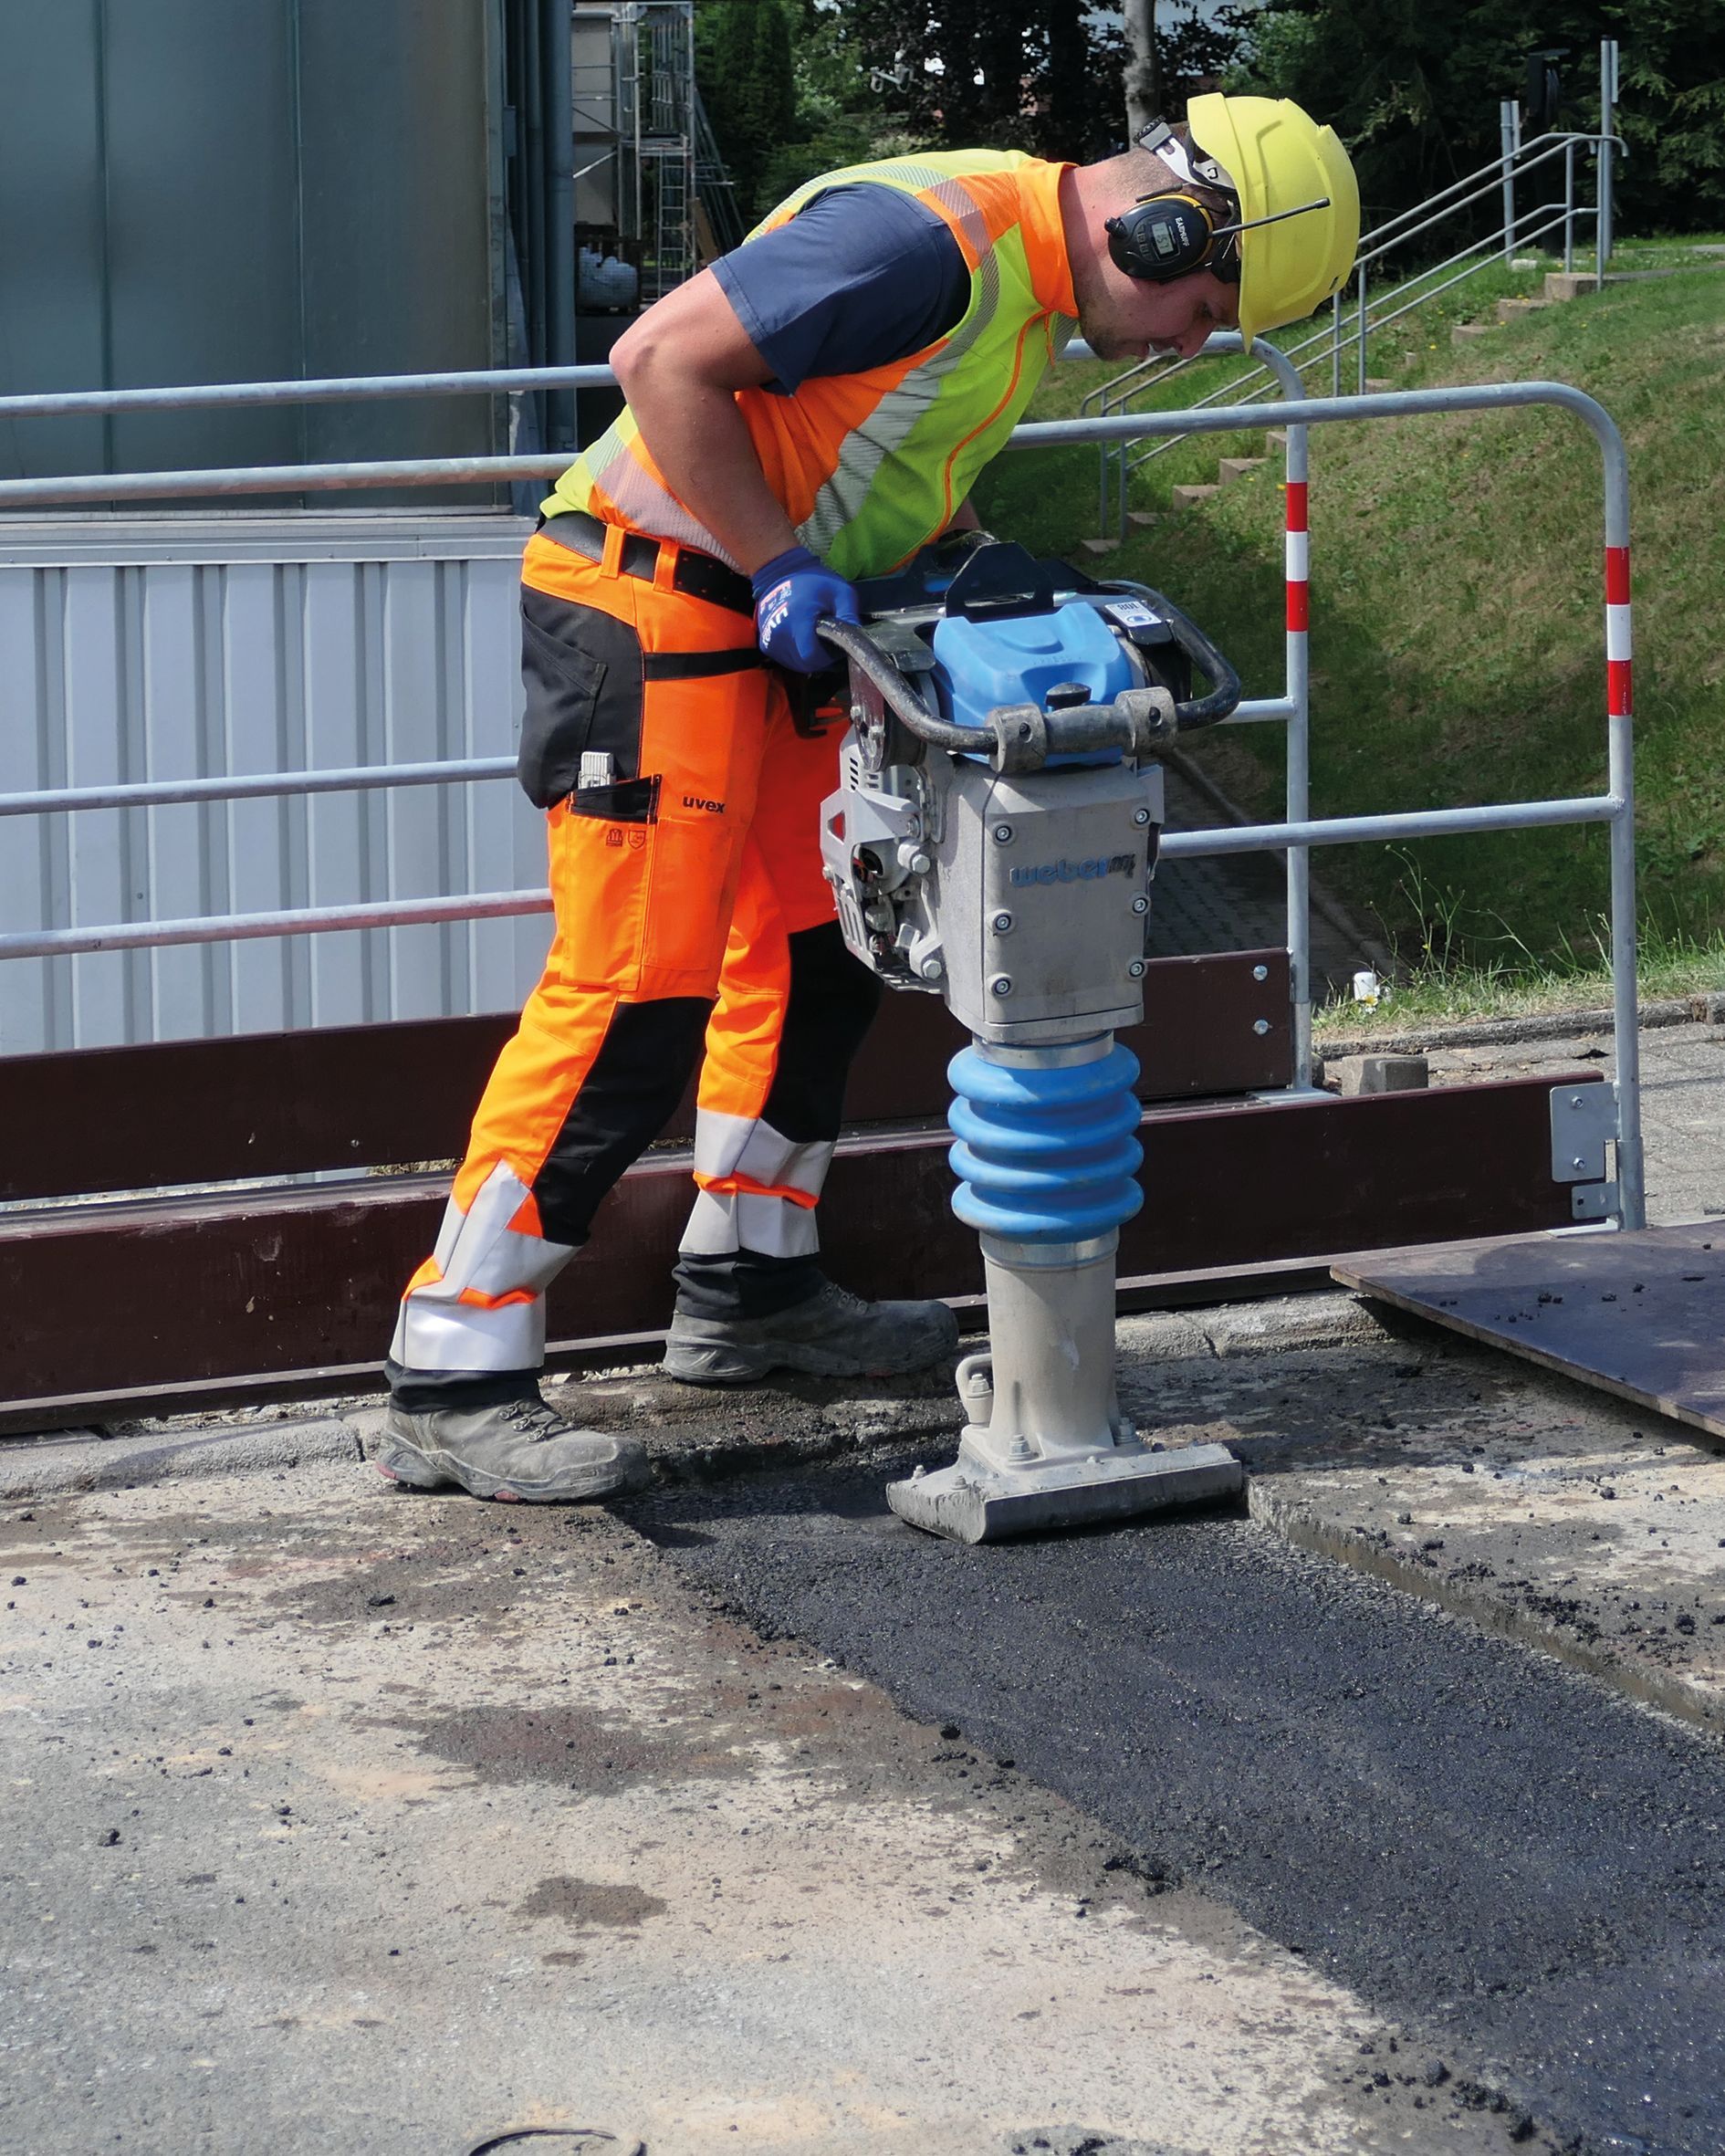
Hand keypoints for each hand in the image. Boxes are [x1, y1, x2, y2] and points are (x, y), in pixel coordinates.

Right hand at [750, 546, 858, 673]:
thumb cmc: (814, 581)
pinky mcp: (765, 645)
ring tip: (816, 641)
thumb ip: (850, 616)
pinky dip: (797, 656)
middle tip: (828, 643)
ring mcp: (770, 641)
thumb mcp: (841, 592)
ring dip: (809, 659)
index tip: (833, 647)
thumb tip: (859, 641)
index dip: (826, 658)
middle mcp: (780, 634)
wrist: (780, 572)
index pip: (811, 657)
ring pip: (796, 665)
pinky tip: (804, 641)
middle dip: (820, 659)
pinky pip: (787, 660)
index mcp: (798, 620)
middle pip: (805, 664)